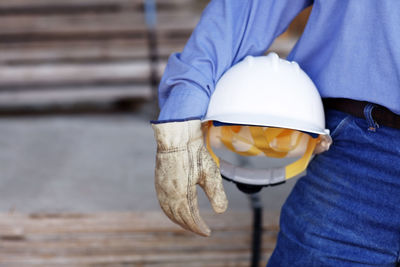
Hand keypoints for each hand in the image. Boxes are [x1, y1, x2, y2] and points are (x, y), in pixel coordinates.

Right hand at [152, 120, 227, 235]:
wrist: (176, 137)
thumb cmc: (194, 153)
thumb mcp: (210, 173)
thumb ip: (216, 193)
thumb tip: (221, 211)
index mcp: (182, 194)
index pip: (190, 218)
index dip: (199, 227)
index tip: (208, 232)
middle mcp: (169, 194)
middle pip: (178, 218)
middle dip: (190, 226)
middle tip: (200, 230)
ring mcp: (161, 188)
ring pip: (169, 212)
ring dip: (179, 221)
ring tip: (189, 224)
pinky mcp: (159, 182)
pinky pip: (163, 203)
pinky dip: (170, 212)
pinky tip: (176, 210)